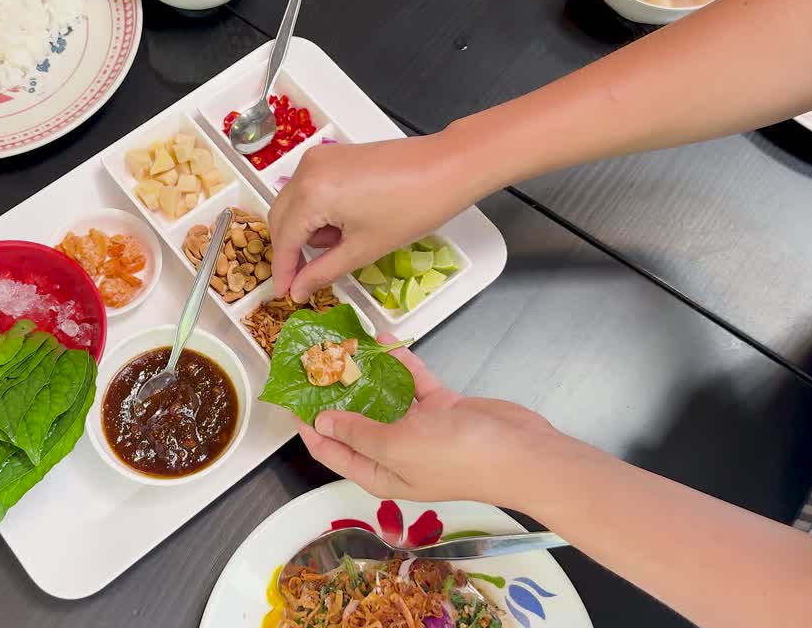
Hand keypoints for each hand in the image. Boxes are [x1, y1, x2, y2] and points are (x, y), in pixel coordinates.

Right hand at [268, 133, 480, 301]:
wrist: (447, 168)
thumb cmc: (412, 208)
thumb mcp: (363, 249)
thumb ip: (323, 271)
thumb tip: (297, 290)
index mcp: (312, 193)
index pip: (285, 239)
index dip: (283, 270)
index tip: (284, 293)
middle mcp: (307, 170)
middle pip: (280, 218)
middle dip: (290, 250)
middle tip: (303, 279)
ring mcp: (319, 158)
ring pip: (293, 203)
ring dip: (304, 231)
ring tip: (337, 247)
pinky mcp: (332, 155)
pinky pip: (309, 188)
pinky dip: (315, 212)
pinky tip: (341, 226)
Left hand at [296, 335, 570, 508]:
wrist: (521, 453)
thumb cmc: (456, 458)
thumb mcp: (397, 447)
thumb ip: (359, 432)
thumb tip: (323, 421)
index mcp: (379, 473)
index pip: (332, 450)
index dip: (308, 426)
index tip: (289, 396)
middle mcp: (395, 452)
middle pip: (354, 421)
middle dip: (334, 394)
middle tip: (312, 361)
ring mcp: (420, 429)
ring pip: (383, 397)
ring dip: (364, 373)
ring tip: (340, 344)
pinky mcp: (442, 407)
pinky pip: (412, 381)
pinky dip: (399, 362)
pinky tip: (382, 339)